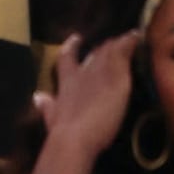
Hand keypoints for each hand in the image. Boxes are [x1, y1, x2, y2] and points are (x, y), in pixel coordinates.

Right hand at [42, 33, 139, 161]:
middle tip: (113, 43)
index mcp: (67, 81)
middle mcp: (83, 72)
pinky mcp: (116, 78)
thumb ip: (46, 106)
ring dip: (119, 44)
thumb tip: (37, 96)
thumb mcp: (52, 117)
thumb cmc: (62, 131)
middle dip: (103, 47)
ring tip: (130, 36)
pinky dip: (130, 43)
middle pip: (93, 53)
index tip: (76, 37)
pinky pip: (123, 54)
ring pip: (110, 50)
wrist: (74, 136)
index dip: (71, 46)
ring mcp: (100, 73)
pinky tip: (136, 36)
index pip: (66, 57)